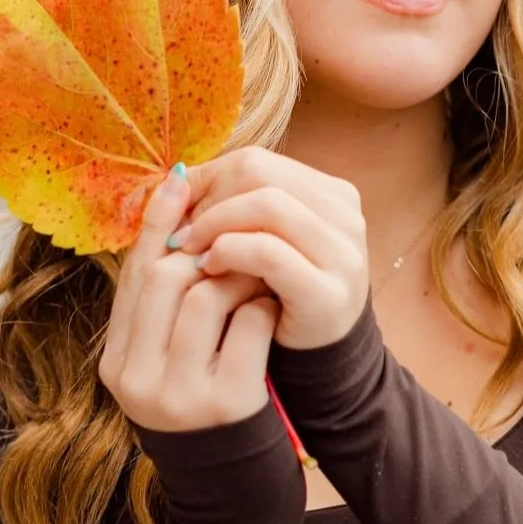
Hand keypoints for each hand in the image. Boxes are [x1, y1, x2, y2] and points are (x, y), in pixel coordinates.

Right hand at [97, 165, 279, 431]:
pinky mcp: (225, 406)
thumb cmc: (204, 407)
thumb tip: (172, 208)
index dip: (159, 224)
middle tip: (238, 240)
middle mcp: (138, 380)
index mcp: (117, 364)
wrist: (230, 492)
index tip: (180, 178)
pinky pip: (248, 329)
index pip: (132, 276)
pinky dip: (265, 309)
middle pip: (165, 278)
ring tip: (259, 275)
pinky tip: (272, 311)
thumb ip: (163, 307)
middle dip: (207, 250)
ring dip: (241, 275)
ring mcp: (179, 396)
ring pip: (207, 297)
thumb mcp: (169, 361)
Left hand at [171, 146, 368, 350]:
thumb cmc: (280, 296)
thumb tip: (175, 176)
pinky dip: (229, 252)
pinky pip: (268, 251)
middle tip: (180, 231)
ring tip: (190, 250)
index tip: (178, 209)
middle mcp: (346, 216)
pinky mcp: (326, 291)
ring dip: (215, 224)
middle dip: (210, 200)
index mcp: (332, 194)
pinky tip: (209, 269)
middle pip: (260, 175)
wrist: (318, 361)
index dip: (208, 179)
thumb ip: (232, 205)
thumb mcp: (262, 241)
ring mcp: (342, 253)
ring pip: (266, 205)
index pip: (257, 162)